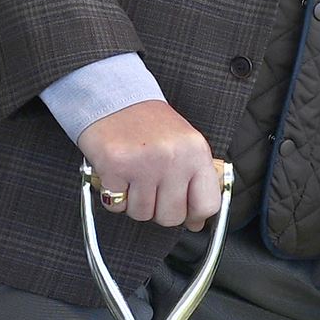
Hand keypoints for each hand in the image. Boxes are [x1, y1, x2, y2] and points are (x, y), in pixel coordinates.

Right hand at [76, 100, 221, 229]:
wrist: (113, 97)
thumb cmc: (148, 123)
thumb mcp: (184, 144)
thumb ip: (194, 181)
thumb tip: (196, 222)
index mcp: (196, 152)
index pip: (207, 205)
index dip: (194, 216)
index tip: (186, 213)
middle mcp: (173, 158)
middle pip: (172, 217)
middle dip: (159, 210)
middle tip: (152, 189)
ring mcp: (144, 163)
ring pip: (142, 214)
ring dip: (134, 203)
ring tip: (134, 177)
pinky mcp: (115, 167)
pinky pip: (117, 205)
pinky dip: (114, 196)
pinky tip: (118, 175)